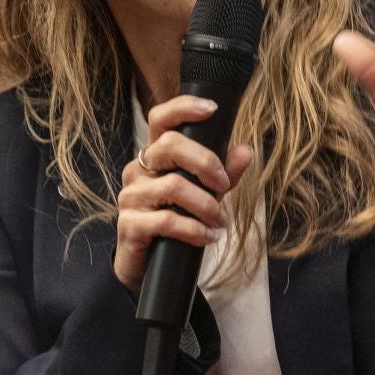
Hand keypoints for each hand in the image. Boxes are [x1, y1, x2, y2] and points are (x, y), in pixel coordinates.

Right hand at [113, 95, 253, 292]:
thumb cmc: (175, 223)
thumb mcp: (205, 195)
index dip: (183, 108)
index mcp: (155, 156)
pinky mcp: (129, 225)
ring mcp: (131, 196)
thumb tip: (245, 151)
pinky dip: (194, 230)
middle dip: (206, 163)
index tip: (212, 110)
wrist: (148, 266)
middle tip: (225, 185)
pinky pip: (166, 220)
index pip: (161, 119)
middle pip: (169, 145)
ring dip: (206, 205)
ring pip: (172, 186)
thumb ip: (224, 174)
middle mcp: (138, 170)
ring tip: (220, 221)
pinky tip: (208, 237)